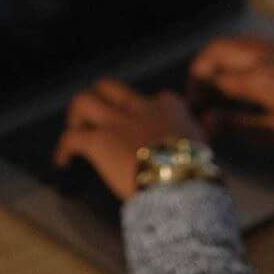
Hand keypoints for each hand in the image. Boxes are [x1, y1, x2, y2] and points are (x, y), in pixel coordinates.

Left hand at [51, 78, 204, 202]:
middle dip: (98, 99)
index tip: (138, 126)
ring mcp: (117, 123)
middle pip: (108, 87)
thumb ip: (200, 130)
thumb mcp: (204, 143)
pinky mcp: (99, 141)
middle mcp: (140, 108)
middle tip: (93, 119)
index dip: (141, 111)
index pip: (154, 97)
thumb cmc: (196, 171)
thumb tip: (211, 122)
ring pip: (83, 101)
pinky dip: (64, 148)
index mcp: (168, 107)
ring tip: (75, 132)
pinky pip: (72, 138)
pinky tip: (63, 161)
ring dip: (76, 116)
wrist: (181, 186)